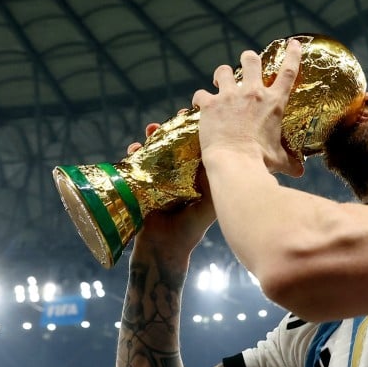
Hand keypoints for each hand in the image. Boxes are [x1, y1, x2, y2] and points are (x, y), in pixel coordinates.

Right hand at [127, 119, 215, 253]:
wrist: (165, 250)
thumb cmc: (190, 230)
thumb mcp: (209, 206)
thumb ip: (218, 187)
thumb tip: (234, 163)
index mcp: (195, 177)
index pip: (195, 147)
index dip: (193, 131)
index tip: (192, 116)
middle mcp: (178, 175)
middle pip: (174, 145)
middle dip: (171, 130)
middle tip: (171, 119)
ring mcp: (159, 179)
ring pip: (155, 150)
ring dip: (152, 138)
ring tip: (151, 129)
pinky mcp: (141, 185)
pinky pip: (135, 164)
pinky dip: (133, 154)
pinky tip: (133, 149)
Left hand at [193, 38, 304, 176]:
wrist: (235, 163)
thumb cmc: (261, 162)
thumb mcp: (279, 160)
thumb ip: (290, 162)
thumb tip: (299, 173)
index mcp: (274, 103)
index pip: (288, 72)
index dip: (292, 54)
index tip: (293, 43)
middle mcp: (253, 93)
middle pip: (251, 60)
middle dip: (249, 59)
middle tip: (246, 66)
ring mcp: (230, 96)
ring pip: (223, 71)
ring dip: (222, 76)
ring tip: (219, 84)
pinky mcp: (209, 104)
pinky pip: (200, 94)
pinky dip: (199, 99)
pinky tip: (198, 105)